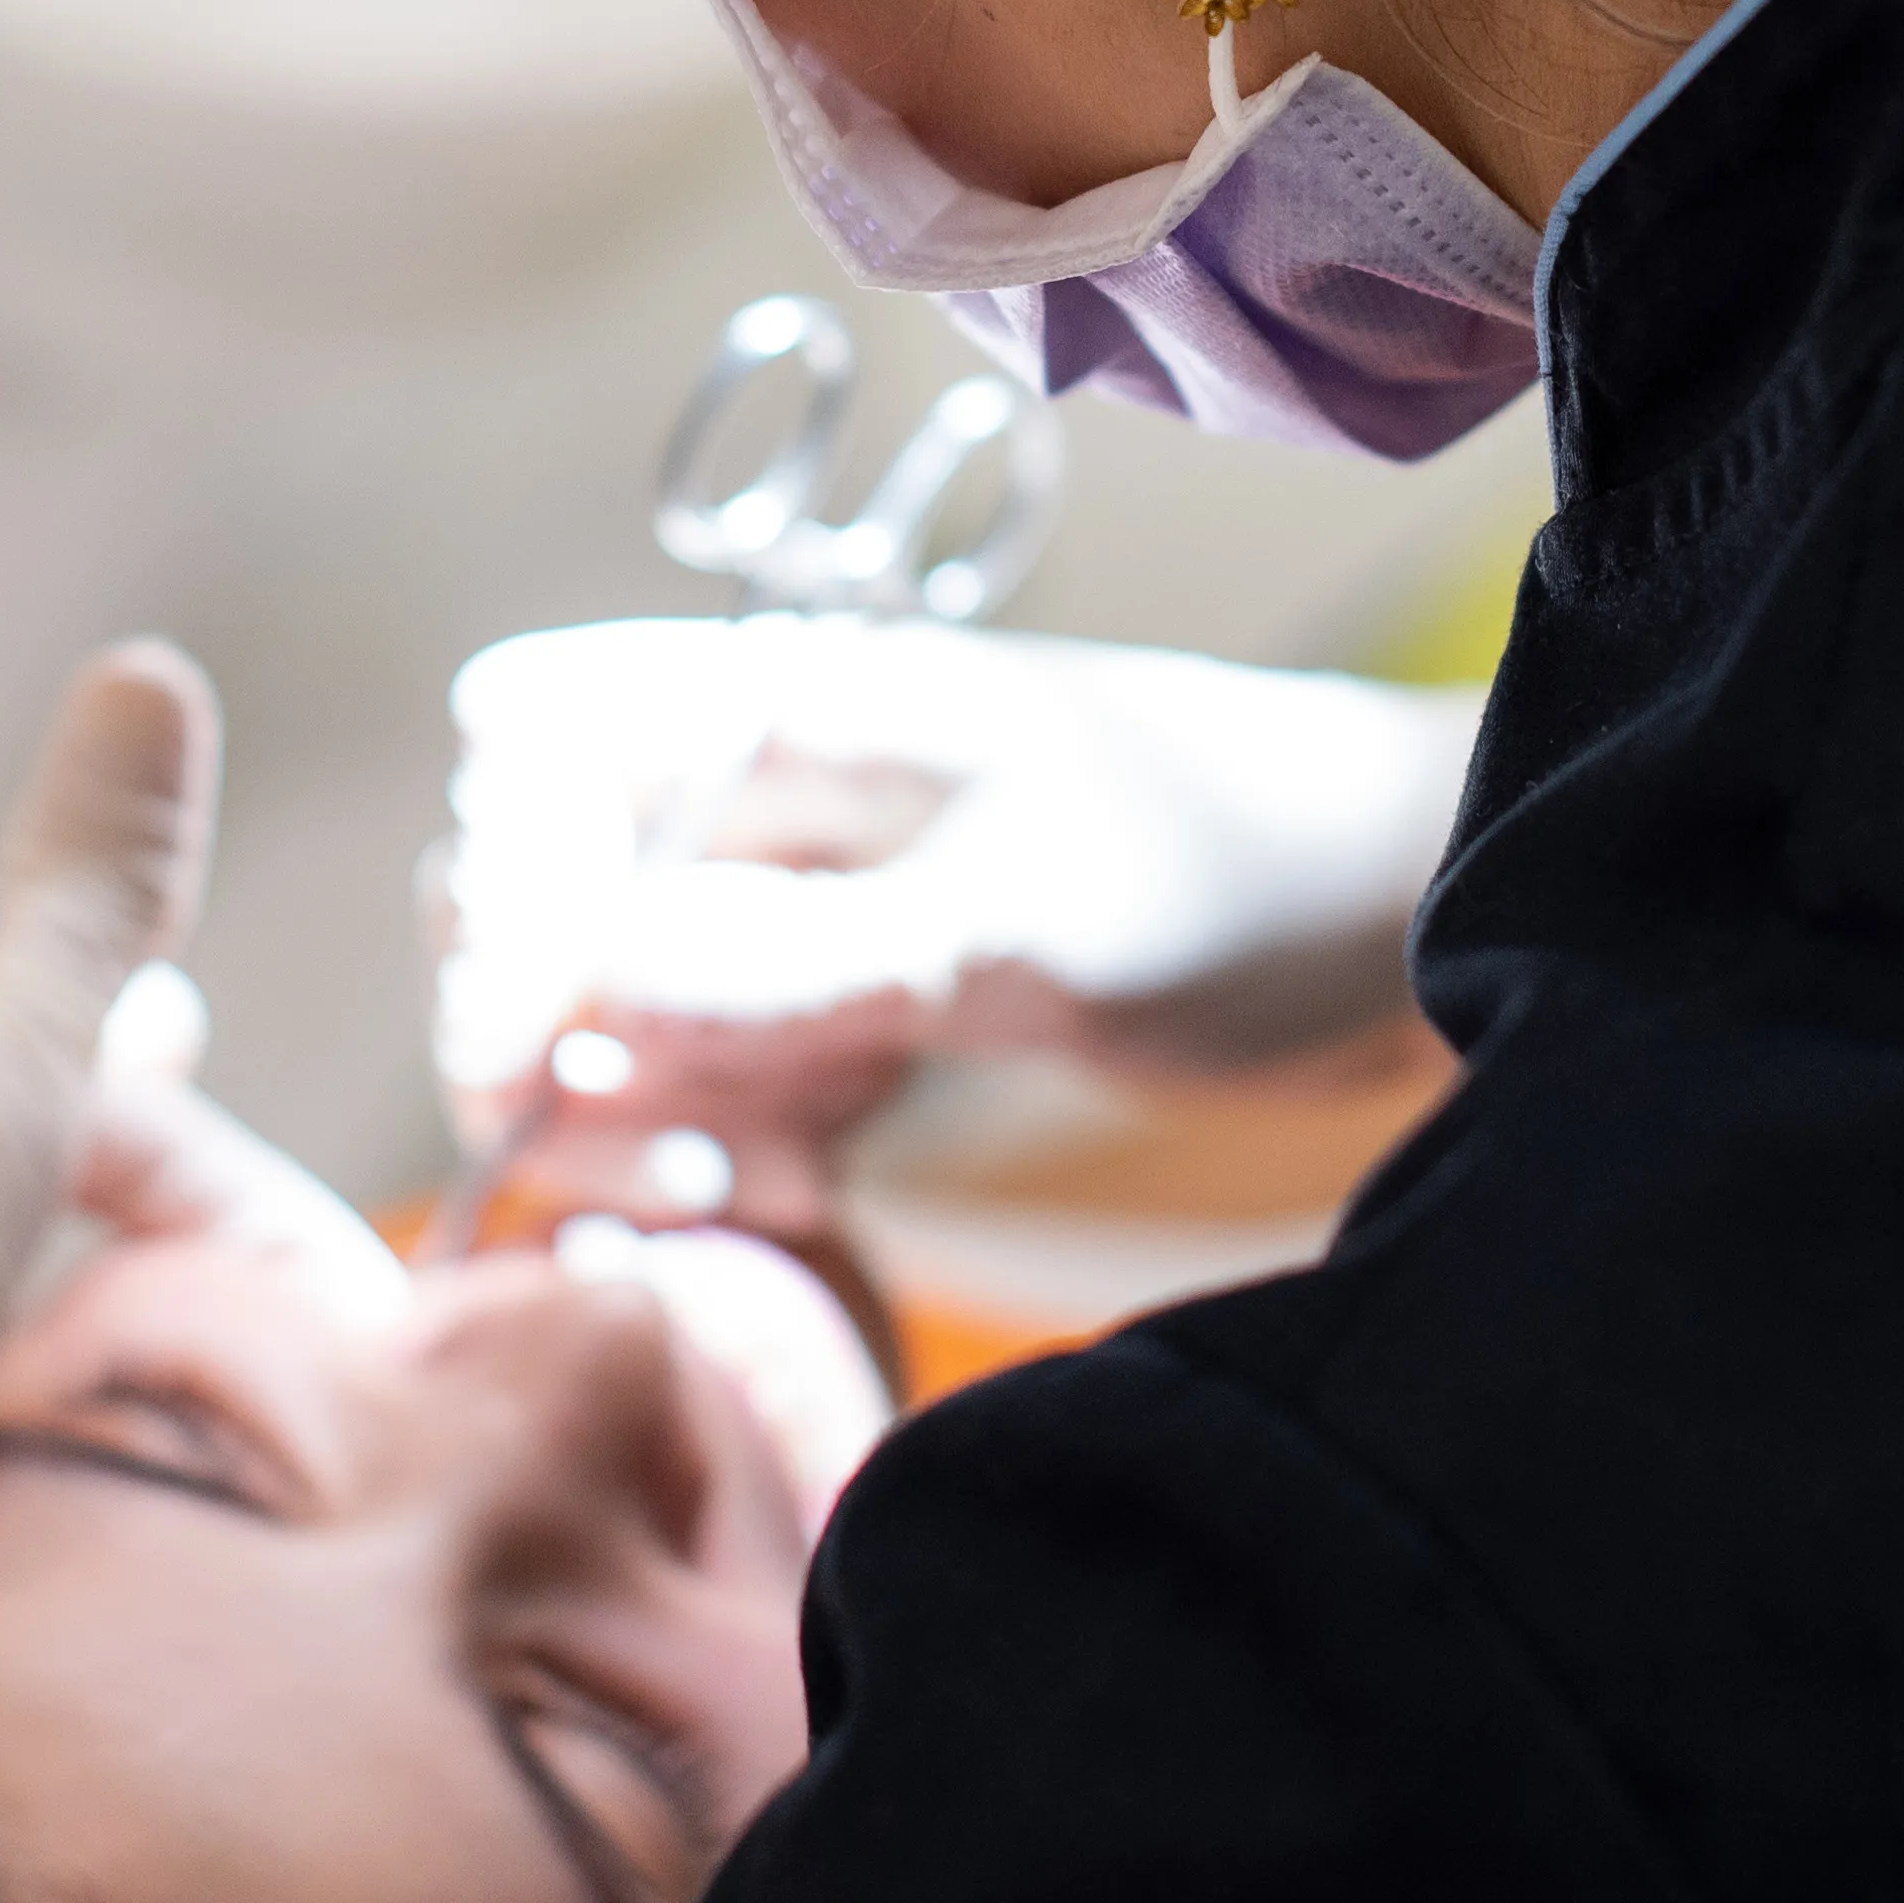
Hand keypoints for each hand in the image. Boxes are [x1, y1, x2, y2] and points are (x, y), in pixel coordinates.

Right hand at [430, 620, 1478, 1230]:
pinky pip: (720, 1070)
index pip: (533, 742)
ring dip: (635, 1107)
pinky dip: (727, 1143)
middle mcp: (775, 787)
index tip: (530, 1047)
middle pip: (543, 884)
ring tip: (747, 1186)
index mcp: (794, 704)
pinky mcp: (861, 996)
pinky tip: (810, 1198)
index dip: (498, 886)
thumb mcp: (1024, 924)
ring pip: (618, 997)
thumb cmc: (1231, 871)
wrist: (1406, 921)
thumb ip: (807, 958)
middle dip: (548, 1029)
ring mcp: (813, 893)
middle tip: (672, 1148)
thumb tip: (588, 987)